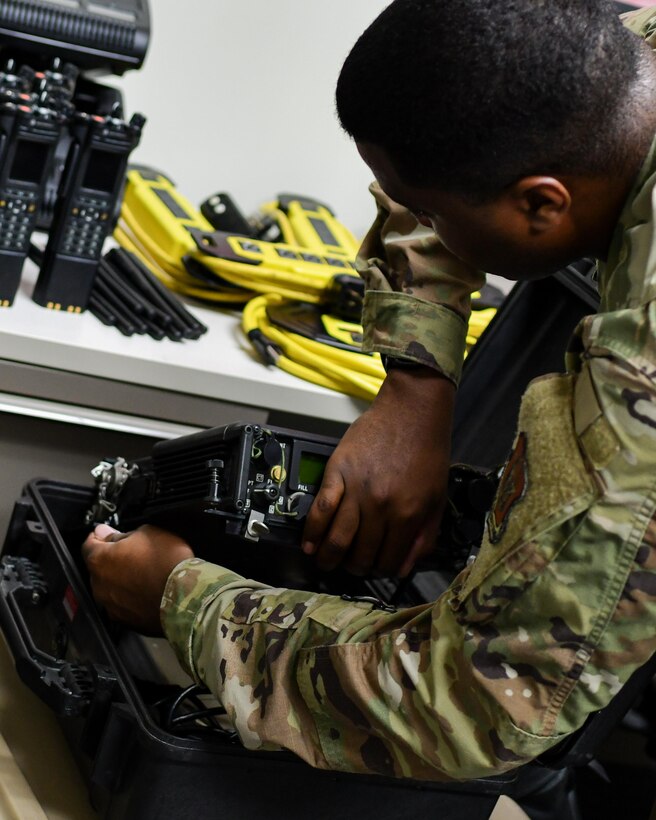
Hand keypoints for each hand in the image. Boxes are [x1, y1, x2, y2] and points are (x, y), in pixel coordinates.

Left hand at [82, 523, 193, 634]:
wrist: (185, 597)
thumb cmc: (167, 562)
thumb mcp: (147, 533)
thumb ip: (121, 534)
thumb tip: (107, 534)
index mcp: (100, 560)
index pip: (88, 544)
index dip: (99, 536)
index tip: (106, 533)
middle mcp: (99, 585)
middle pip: (99, 568)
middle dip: (112, 560)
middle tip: (133, 554)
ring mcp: (110, 606)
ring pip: (110, 587)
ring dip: (120, 580)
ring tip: (144, 574)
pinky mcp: (124, 621)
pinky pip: (122, 604)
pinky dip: (130, 598)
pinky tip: (147, 591)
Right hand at [302, 367, 453, 576]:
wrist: (412, 412)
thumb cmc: (428, 452)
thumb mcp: (437, 498)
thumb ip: (425, 535)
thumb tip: (406, 567)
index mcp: (408, 514)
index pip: (390, 561)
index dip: (383, 571)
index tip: (377, 569)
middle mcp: (380, 507)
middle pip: (360, 553)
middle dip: (355, 568)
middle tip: (351, 568)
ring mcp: (356, 490)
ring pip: (337, 537)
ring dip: (330, 557)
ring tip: (326, 563)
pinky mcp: (337, 472)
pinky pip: (320, 508)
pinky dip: (312, 531)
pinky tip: (309, 543)